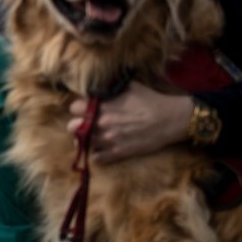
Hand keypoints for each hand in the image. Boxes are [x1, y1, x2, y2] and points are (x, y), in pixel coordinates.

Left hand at [66, 83, 193, 163]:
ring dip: (85, 139)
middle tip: (85, 123)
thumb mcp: (130, 86)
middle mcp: (101, 123)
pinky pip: (96, 158)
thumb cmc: (151, 101)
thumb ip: (112, 86)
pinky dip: (97, 154)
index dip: (79, 108)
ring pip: (82, 143)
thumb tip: (101, 83)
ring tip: (92, 136)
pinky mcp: (118, 152)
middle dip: (77, 124)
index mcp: (102, 106)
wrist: (169, 120)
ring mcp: (109, 139)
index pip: (74, 107)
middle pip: (72, 126)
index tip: (84, 109)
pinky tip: (102, 149)